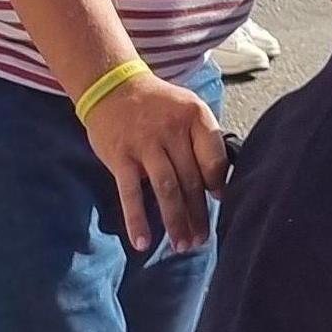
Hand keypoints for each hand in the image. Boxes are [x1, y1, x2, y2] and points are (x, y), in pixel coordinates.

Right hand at [84, 73, 228, 253]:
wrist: (112, 86)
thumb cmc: (157, 105)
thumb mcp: (188, 109)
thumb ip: (204, 141)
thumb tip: (218, 186)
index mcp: (195, 116)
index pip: (214, 157)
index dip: (218, 183)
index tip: (219, 202)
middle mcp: (172, 129)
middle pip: (191, 179)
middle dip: (198, 214)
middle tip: (201, 240)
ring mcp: (145, 143)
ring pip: (166, 189)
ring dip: (176, 221)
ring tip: (182, 245)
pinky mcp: (120, 156)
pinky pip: (130, 192)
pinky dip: (137, 219)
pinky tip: (143, 242)